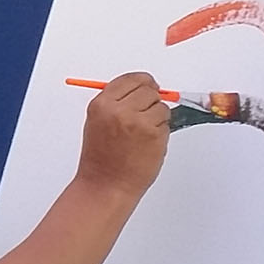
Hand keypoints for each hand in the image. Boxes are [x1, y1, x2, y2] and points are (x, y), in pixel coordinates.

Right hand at [75, 72, 169, 200]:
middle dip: (151, 100)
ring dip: (157, 117)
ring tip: (142, 134)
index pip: (130, 79)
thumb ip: (115, 102)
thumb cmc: (101, 158)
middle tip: (144, 115)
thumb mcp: (97, 122)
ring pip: (161, 106)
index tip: (148, 86)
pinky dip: (161, 131)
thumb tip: (140, 89)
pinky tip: (147, 143)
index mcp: (101, 104)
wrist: (106, 184)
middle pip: (149, 89)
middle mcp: (119, 110)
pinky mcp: (154, 134)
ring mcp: (138, 122)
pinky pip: (167, 122)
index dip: (143, 83)